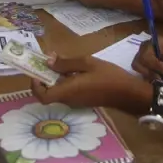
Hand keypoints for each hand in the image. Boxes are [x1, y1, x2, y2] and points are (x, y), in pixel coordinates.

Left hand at [31, 54, 147, 110]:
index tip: (37, 71)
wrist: (127, 92)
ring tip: (60, 61)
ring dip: (56, 78)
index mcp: (68, 91)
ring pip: (58, 91)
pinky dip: (65, 81)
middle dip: (45, 77)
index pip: (43, 96)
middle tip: (48, 61)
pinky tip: (74, 69)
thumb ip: (66, 63)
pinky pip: (68, 91)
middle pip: (49, 93)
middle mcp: (69, 99)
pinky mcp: (83, 100)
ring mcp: (76, 101)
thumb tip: (48, 61)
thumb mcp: (87, 63)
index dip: (35, 86)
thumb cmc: (108, 76)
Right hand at [131, 35, 162, 88]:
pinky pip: (150, 79)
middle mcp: (147, 50)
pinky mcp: (150, 70)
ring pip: (143, 73)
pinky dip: (160, 83)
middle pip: (138, 64)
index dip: (154, 65)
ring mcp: (147, 60)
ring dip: (157, 80)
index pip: (145, 55)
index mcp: (155, 42)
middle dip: (151, 73)